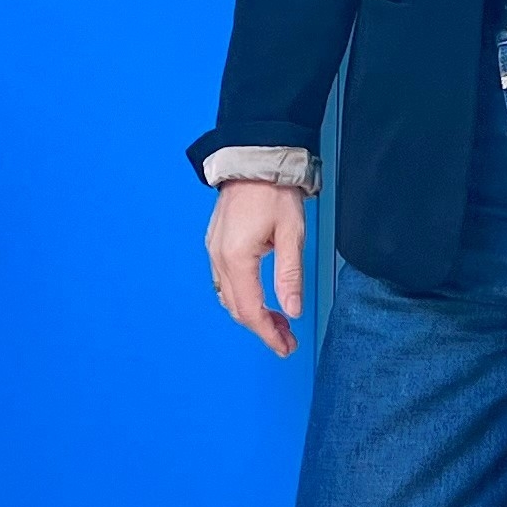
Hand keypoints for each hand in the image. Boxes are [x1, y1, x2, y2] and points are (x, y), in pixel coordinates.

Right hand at [207, 177, 306, 358]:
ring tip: (278, 321)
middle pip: (237, 308)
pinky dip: (242, 297)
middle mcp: (219, 258)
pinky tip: (260, 297)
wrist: (255, 159)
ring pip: (228, 297)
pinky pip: (224, 281)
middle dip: (262, 328)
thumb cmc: (273, 191)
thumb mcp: (291, 234)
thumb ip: (290, 275)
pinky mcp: (216, 243)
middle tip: (287, 338)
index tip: (285, 347)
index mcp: (237, 258)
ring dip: (251, 314)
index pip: (251, 310)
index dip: (268, 334)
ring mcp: (214, 251)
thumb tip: (293, 310)